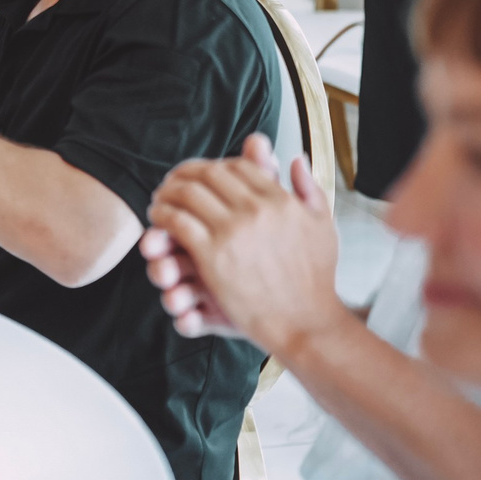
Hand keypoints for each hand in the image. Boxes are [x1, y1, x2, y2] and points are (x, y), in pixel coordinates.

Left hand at [142, 135, 343, 357]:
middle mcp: (256, 209)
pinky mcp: (211, 255)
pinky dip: (162, 215)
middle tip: (172, 181)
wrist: (305, 321)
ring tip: (160, 199)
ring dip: (168, 192)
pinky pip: (176, 222)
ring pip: (187, 194)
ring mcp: (232, 231)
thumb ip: (309, 189)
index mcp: (279, 200)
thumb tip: (295, 159)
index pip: (238, 166)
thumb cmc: (315, 279)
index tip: (201, 175)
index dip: (214, 166)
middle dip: (185, 174)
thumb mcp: (323, 226)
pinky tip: (157, 219)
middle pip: (208, 175)